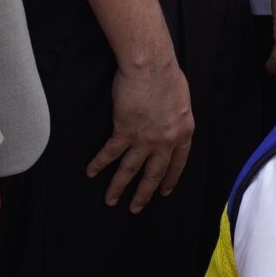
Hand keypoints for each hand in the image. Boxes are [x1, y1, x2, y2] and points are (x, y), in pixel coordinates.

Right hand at [91, 54, 193, 211]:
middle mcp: (166, 141)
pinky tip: (91, 172)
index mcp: (184, 133)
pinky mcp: (125, 132)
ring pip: (130, 169)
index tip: (164, 192)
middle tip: (136, 209)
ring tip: (110, 200)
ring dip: (118, 186)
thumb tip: (169, 126)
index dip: (170, 179)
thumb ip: (176, 120)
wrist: (151, 67)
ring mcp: (145, 139)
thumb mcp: (182, 103)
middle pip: (154, 173)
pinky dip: (99, 163)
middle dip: (144, 193)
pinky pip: (110, 153)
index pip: (178, 164)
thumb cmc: (168, 77)